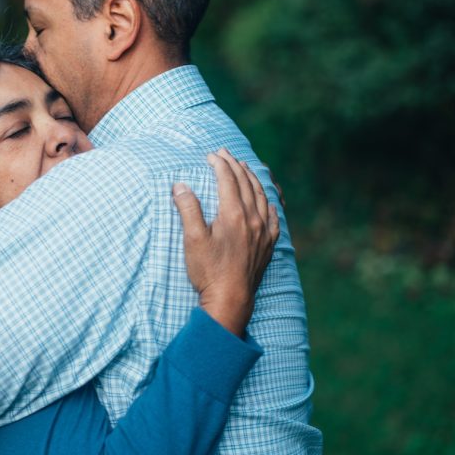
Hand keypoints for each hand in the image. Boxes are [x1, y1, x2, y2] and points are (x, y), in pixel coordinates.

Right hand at [172, 149, 278, 337]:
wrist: (231, 300)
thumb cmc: (209, 271)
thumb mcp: (192, 239)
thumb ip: (188, 209)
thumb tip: (180, 186)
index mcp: (233, 215)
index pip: (228, 180)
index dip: (219, 164)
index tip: (211, 155)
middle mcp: (253, 219)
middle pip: (246, 183)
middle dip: (235, 165)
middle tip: (225, 154)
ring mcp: (264, 232)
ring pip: (262, 196)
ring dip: (253, 179)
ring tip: (245, 168)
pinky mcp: (268, 245)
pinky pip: (274, 217)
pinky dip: (270, 203)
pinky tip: (268, 201)